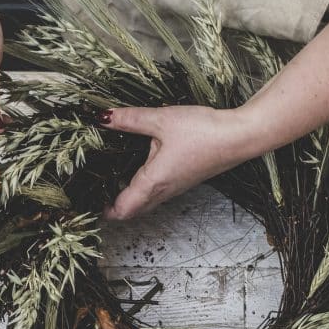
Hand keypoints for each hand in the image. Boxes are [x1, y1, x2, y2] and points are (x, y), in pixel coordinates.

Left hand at [97, 106, 266, 220]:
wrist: (239, 137)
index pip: (121, 210)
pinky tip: (139, 167)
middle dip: (112, 206)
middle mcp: (163, 192)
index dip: (103, 209)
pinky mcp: (184, 181)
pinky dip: (143, 189)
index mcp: (152, 182)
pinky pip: (157, 194)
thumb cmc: (203, 131)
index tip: (89, 198)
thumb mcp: (161, 120)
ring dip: (128, 198)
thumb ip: (130, 120)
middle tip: (96, 189)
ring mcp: (175, 189)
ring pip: (145, 204)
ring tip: (111, 178)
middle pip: (131, 211)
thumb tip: (102, 117)